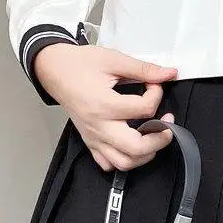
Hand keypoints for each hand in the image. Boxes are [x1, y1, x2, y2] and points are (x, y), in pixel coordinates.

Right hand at [34, 43, 178, 171]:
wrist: (54, 70)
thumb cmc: (80, 65)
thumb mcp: (114, 59)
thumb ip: (143, 69)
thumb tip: (168, 73)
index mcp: (104, 104)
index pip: (144, 109)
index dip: (157, 95)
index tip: (154, 86)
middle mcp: (99, 126)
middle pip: (136, 148)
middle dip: (159, 139)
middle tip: (166, 125)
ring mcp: (94, 137)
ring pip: (124, 162)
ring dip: (145, 154)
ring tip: (153, 137)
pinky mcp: (90, 142)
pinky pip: (108, 164)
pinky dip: (124, 160)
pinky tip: (132, 145)